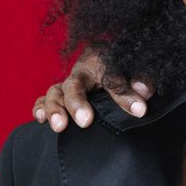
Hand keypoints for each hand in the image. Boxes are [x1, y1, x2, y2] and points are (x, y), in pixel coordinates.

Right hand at [32, 50, 153, 131]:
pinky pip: (44, 100)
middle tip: (85, 121)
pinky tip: (41, 119)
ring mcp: (68, 85)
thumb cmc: (128, 70)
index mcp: (100, 58)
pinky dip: (41, 108)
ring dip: (55, 109)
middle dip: (78, 103)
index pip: (111, 77)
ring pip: (55, 93)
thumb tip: (143, 91)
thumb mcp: (139, 70)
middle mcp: (81, 72)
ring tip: (59, 126)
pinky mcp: (59, 97)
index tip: (140, 110)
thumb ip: (144, 79)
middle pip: (74, 85)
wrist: (117, 70)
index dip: (125, 95)